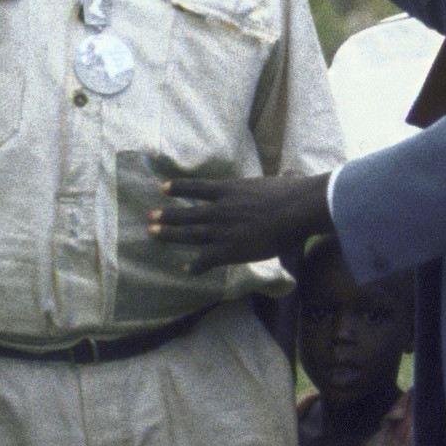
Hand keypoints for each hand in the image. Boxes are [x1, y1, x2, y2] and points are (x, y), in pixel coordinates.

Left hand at [150, 173, 335, 271]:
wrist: (296, 211)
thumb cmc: (294, 194)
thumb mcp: (282, 182)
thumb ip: (280, 180)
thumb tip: (293, 175)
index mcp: (231, 190)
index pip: (198, 188)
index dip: (180, 188)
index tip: (163, 188)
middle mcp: (220, 209)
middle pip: (187, 213)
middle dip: (167, 215)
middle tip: (149, 216)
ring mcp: (222, 230)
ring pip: (189, 233)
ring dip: (169, 234)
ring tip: (152, 232)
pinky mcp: (229, 250)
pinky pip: (206, 259)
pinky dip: (195, 265)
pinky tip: (186, 269)